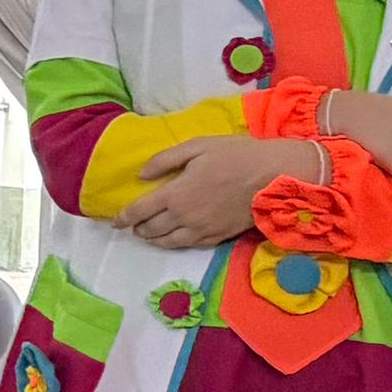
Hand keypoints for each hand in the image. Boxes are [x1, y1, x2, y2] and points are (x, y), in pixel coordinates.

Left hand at [121, 134, 307, 246]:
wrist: (276, 176)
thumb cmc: (237, 155)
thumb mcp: (197, 146)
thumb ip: (165, 161)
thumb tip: (141, 175)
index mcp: (176, 194)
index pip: (140, 211)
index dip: (124, 218)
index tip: (115, 221)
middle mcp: (185, 217)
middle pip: (152, 229)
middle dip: (139, 228)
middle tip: (133, 226)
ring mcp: (203, 230)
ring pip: (169, 242)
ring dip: (154, 239)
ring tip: (148, 234)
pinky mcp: (219, 236)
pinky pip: (191, 245)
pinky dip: (176, 243)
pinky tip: (175, 238)